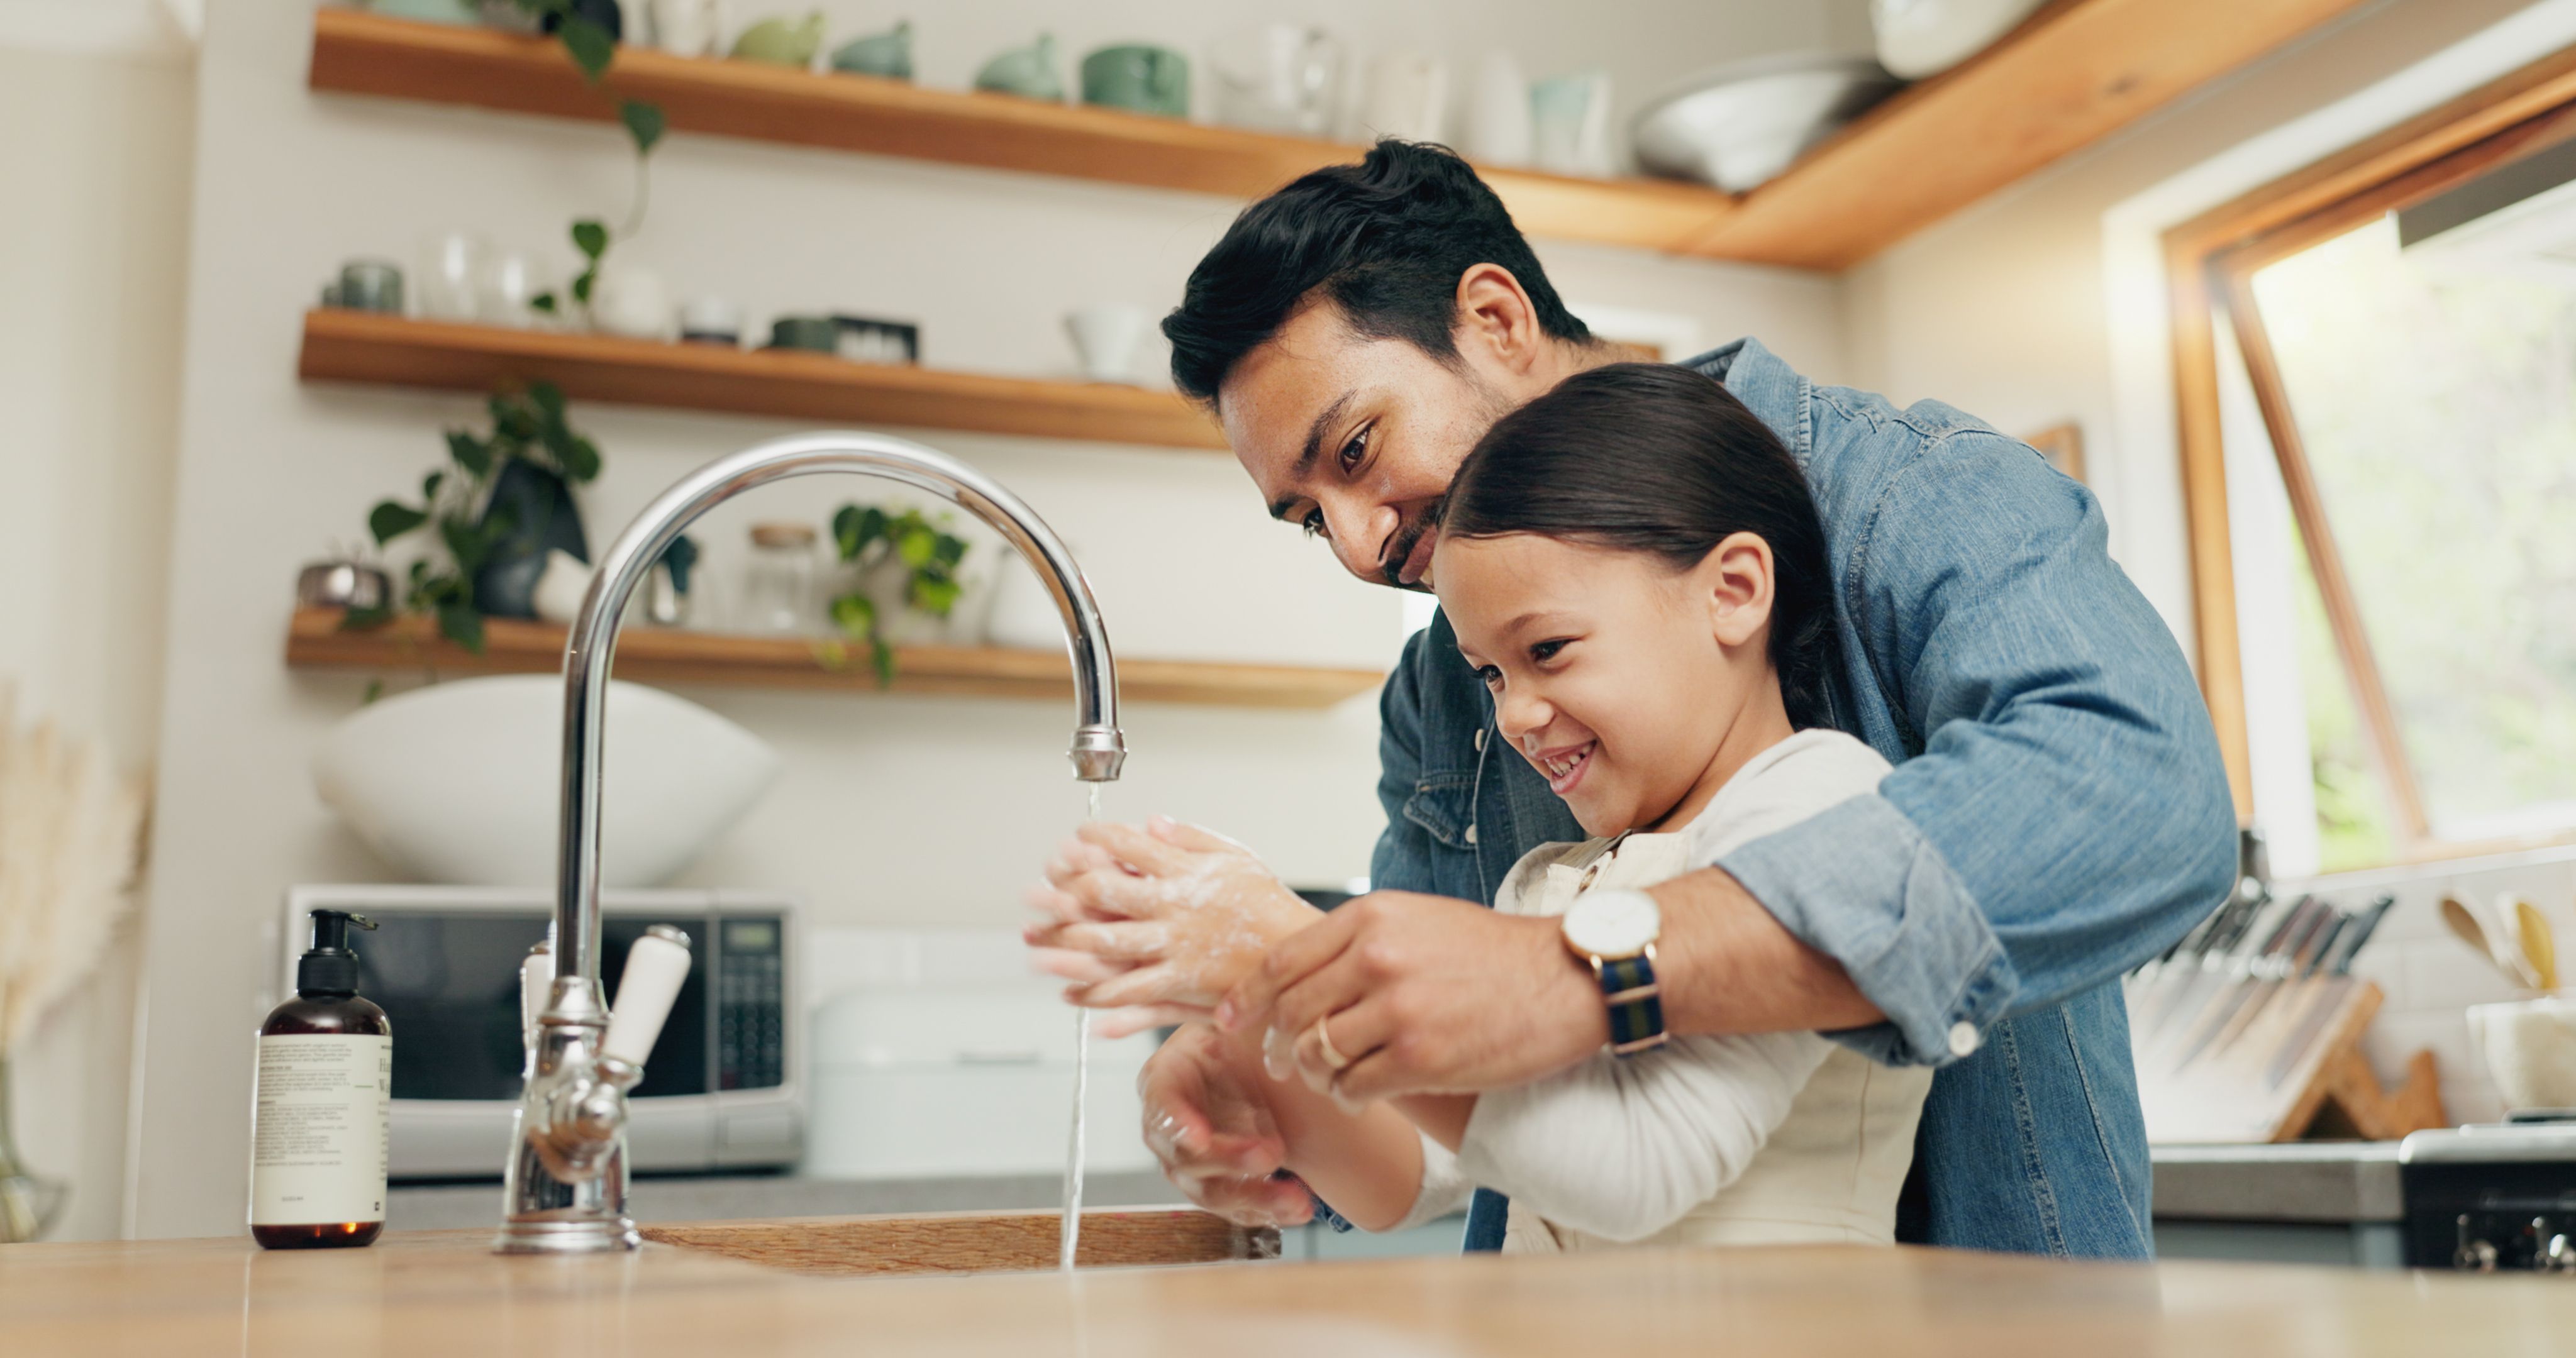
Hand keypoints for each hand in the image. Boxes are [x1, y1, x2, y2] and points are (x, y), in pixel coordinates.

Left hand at [1025, 817, 1319, 1028]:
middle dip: (1066, 891)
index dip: (1096, 840)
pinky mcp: (1182, 984)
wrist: (1301, 957)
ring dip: (1067, 946)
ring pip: (1111, 945)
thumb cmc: (1269, 905)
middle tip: (1036, 891)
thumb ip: (1191, 839)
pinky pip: (1132, 992)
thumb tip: (1151, 821)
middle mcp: (1176, 907)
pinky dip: (1099, 996)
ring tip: (1034, 947)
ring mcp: (1177, 947)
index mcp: (1187, 872)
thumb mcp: (1237, 859)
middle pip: (1109, 894)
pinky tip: (1071, 996)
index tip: (1073, 840)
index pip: (1130, 847)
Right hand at [1136, 1022, 1314, 1227]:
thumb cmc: (1239, 1036)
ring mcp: (1192, 1161)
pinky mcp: (1219, 1183)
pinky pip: (1235, 1207)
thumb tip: (1232, 1002)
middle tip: (1270, 1155)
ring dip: (1253, 1197)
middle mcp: (1170, 1126)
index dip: (1178, 1124)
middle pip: (1184, 1158)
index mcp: (1165, 1078)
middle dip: (1228, 1162)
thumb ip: (1231, 1017)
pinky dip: (1266, 1211)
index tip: (1199, 1138)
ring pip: (1210, 1191)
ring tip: (1296, 1199)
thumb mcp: (1231, 1020)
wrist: (1258, 1062)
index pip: (1161, 1105)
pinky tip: (1297, 1208)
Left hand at [1218, 891, 1609, 1102]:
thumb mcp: (1419, 921)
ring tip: (1333, 1081)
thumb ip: (1361, 942)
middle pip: (1291, 1013)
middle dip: (1278, 1045)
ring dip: (1316, 1076)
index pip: (1281, 962)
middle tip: (1282, 1063)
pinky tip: (1361, 1097)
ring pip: (1317, 1055)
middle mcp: (1375, 959)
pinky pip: (1353, 1087)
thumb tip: (1304, 976)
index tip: (1230, 1021)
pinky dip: (1348, 1098)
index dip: (1246, 998)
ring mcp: (1397, 1010)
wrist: (1567, 978)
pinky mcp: (1420, 1059)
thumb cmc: (1496, 953)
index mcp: (1370, 919)